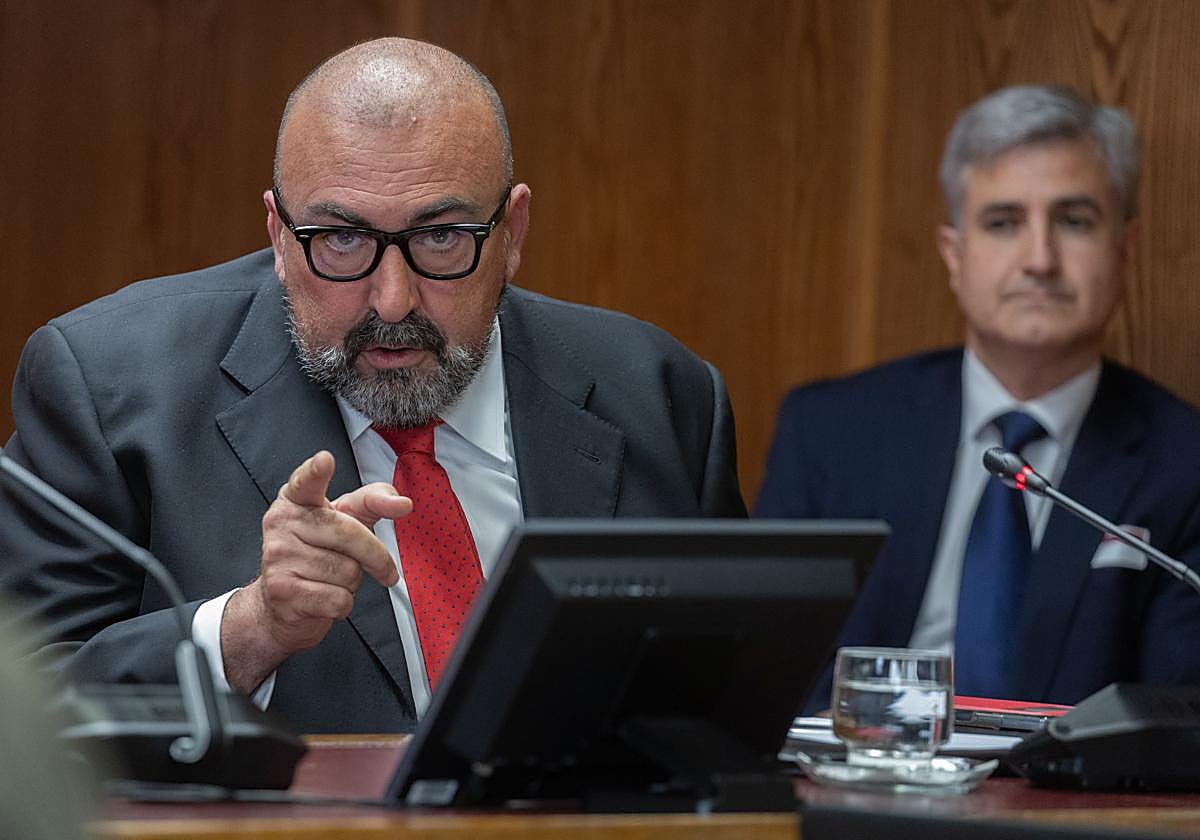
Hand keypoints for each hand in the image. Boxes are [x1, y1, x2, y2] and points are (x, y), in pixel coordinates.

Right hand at [221, 451, 410, 692]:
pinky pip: (338, 598)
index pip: (307, 481)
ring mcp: (277, 557)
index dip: (316, 471)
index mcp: (296, 499)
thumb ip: (374, 503)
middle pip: (349, 533)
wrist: (281, 605)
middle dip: (377, 557)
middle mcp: (280, 523)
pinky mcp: (282, 591)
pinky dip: (343, 604)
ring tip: (333, 579)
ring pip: (346, 571)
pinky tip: (325, 599)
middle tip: (386, 572)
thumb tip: (404, 503)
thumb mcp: (347, 520)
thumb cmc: (320, 553)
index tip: (326, 460)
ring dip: (353, 582)